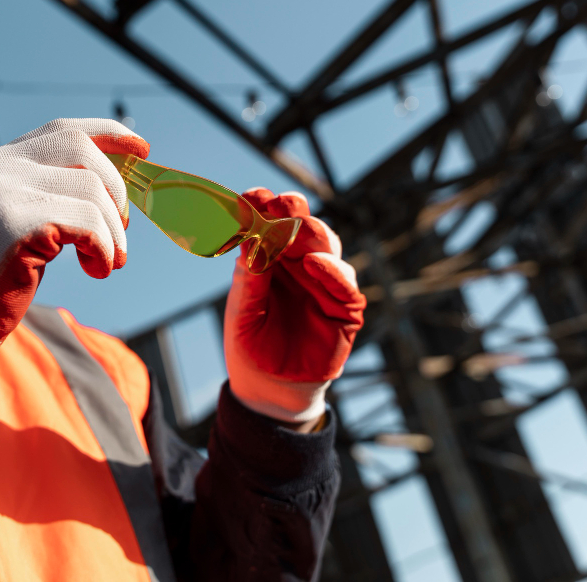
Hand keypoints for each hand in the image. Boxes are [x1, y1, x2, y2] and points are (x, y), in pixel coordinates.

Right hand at [0, 119, 147, 384]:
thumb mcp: (11, 226)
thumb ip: (45, 198)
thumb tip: (111, 190)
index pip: (61, 130)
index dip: (108, 134)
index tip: (141, 149)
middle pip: (81, 149)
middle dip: (116, 188)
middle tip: (118, 232)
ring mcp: (1, 192)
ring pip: (92, 190)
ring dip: (112, 232)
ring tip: (105, 261)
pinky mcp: (14, 224)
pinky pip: (87, 223)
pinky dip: (104, 248)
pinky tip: (95, 269)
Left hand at [224, 189, 365, 422]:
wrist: (269, 387)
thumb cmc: (251, 344)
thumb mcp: (242, 312)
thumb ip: (248, 280)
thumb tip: (249, 242)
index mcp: (269, 256)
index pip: (269, 220)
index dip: (261, 205)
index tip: (250, 199)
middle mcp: (298, 261)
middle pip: (301, 223)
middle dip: (290, 212)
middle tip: (278, 206)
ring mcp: (324, 280)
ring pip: (327, 244)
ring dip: (311, 235)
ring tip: (293, 235)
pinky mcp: (345, 305)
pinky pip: (345, 280)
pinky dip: (333, 269)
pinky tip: (314, 265)